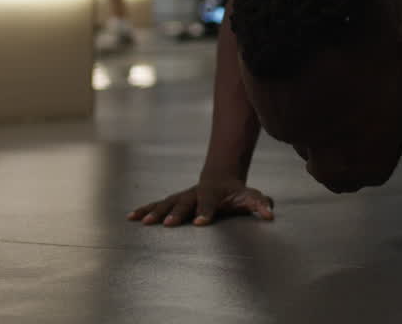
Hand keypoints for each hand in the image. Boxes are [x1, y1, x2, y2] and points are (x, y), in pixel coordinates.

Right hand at [127, 177, 273, 226]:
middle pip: (184, 204)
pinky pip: (157, 204)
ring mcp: (182, 196)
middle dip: (176, 213)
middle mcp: (195, 194)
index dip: (205, 212)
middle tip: (168, 224)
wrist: (221, 177)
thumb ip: (260, 204)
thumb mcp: (250, 196)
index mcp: (213, 194)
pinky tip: (131, 217)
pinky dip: (145, 209)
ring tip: (143, 222)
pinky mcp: (173, 200)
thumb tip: (270, 215)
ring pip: (167, 203)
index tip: (200, 222)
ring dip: (155, 212)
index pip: (209, 204)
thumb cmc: (236, 192)